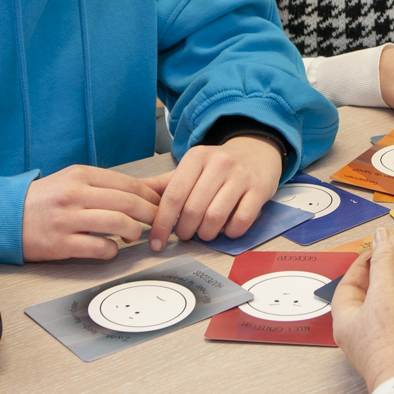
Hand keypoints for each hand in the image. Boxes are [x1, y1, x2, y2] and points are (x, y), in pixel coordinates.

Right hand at [21, 165, 161, 260]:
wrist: (6, 216)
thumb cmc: (44, 200)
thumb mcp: (73, 181)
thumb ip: (105, 185)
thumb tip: (145, 189)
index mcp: (80, 175)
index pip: (128, 184)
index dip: (150, 196)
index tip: (160, 204)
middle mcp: (74, 194)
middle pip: (128, 203)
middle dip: (151, 214)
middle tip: (158, 222)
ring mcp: (67, 219)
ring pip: (118, 223)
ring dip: (135, 231)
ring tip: (136, 235)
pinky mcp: (61, 243)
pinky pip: (99, 248)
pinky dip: (112, 250)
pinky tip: (112, 248)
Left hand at [148, 135, 282, 250]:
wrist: (257, 151)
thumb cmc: (220, 165)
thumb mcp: (191, 167)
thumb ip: (163, 183)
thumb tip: (135, 193)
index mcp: (196, 157)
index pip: (173, 196)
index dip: (162, 223)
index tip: (156, 241)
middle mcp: (219, 163)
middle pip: (193, 209)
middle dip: (185, 230)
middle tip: (185, 234)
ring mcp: (241, 176)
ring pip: (215, 217)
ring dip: (206, 234)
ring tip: (205, 232)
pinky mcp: (259, 189)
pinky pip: (242, 220)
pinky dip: (231, 232)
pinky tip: (227, 229)